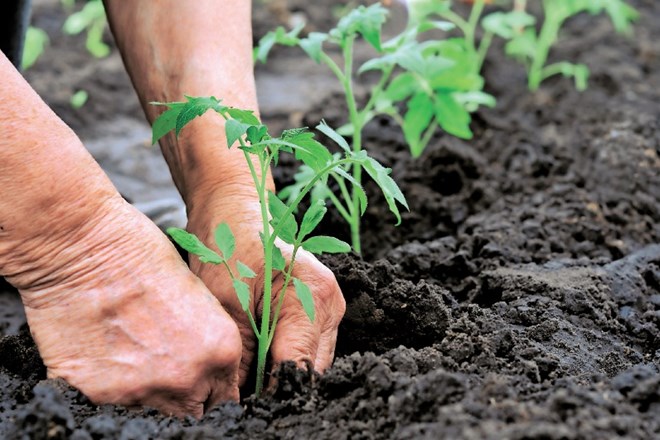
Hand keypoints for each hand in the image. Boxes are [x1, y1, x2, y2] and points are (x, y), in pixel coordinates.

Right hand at [16, 197, 241, 417]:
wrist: (83, 247)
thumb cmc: (141, 254)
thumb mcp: (198, 295)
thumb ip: (207, 340)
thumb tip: (206, 368)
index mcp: (221, 351)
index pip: (225, 399)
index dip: (210, 392)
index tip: (200, 387)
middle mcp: (187, 378)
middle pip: (192, 413)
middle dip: (183, 398)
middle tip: (164, 371)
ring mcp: (142, 392)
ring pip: (152, 415)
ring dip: (145, 394)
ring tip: (130, 358)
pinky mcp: (97, 395)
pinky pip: (109, 407)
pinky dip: (107, 389)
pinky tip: (102, 357)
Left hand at [186, 184, 345, 386]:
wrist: (235, 211)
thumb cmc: (228, 246)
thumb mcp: (226, 305)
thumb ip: (240, 357)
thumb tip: (239, 401)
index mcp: (313, 297)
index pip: (299, 367)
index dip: (271, 393)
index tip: (245, 405)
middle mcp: (331, 304)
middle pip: (312, 370)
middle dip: (279, 386)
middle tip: (243, 394)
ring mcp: (330, 306)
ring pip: (312, 362)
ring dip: (283, 372)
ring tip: (249, 376)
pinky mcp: (321, 309)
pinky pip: (308, 346)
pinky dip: (285, 356)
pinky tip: (260, 357)